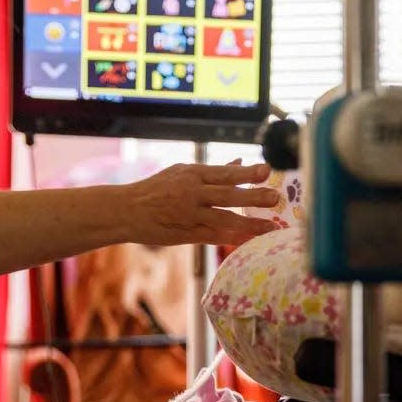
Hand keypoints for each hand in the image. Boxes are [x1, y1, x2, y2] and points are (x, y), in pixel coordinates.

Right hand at [126, 162, 279, 245]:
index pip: (224, 173)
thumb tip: (239, 162)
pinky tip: (248, 240)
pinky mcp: (185, 234)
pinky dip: (231, 238)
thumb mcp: (181, 172)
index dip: (247, 173)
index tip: (267, 170)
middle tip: (275, 197)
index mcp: (192, 174)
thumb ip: (212, 171)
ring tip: (270, 226)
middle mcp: (191, 193)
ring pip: (223, 219)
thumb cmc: (156, 188)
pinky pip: (212, 236)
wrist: (125, 210)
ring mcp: (188, 215)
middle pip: (227, 195)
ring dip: (249, 223)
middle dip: (253, 196)